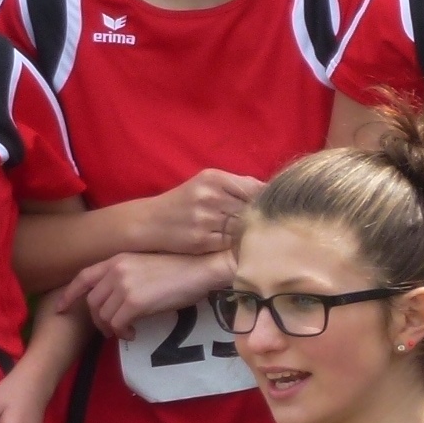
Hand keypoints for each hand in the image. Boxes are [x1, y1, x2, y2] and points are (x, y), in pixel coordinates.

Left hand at [54, 251, 231, 338]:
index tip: (61, 308)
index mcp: (118, 259)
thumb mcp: (148, 265)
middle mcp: (116, 271)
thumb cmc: (183, 268)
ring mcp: (124, 286)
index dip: (69, 295)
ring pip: (103, 315)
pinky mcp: (135, 302)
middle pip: (92, 302)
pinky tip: (132, 334)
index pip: (83, 277)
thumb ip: (128, 276)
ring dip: (111, 328)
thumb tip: (119, 300)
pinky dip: (122, 332)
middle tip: (110, 330)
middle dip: (97, 320)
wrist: (203, 269)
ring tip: (125, 332)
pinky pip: (117, 324)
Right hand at [139, 170, 264, 255]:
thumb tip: (270, 191)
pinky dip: (236, 243)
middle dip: (259, 217)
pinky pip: (231, 243)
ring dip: (249, 231)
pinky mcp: (201, 241)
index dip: (267, 200)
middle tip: (266, 223)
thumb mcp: (207, 183)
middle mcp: (210, 197)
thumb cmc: (185, 201)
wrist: (149, 221)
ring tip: (253, 233)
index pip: (255, 189)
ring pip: (243, 227)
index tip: (274, 206)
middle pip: (251, 209)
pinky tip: (237, 243)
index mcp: (214, 178)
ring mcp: (205, 219)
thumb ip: (238, 184)